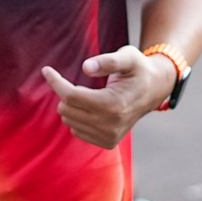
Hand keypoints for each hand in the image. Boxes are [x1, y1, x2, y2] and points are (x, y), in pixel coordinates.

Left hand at [40, 46, 173, 148]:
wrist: (155, 90)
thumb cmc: (138, 69)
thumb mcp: (128, 57)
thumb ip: (107, 61)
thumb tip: (86, 67)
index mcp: (113, 105)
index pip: (71, 96)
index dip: (56, 82)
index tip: (46, 70)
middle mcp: (110, 125)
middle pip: (67, 109)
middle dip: (67, 92)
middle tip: (81, 82)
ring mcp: (109, 137)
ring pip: (69, 121)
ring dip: (72, 106)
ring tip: (90, 95)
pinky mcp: (108, 143)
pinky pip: (76, 131)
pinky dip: (78, 118)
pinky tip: (92, 108)